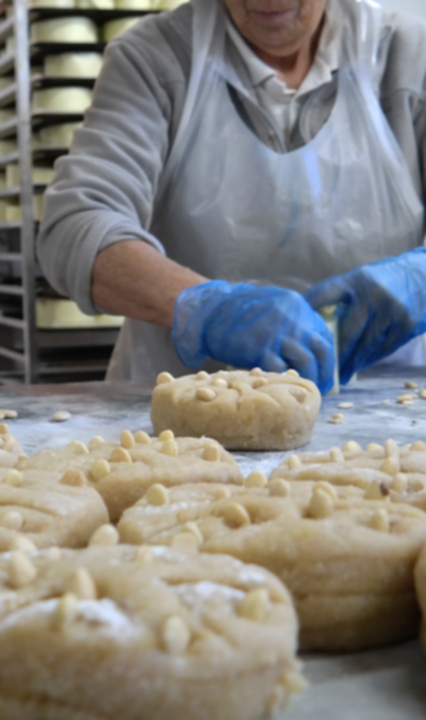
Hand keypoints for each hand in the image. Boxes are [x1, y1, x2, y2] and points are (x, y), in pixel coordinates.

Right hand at [173, 280, 335, 392]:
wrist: (211, 309)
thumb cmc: (241, 313)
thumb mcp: (274, 307)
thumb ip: (293, 323)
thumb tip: (310, 349)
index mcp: (299, 306)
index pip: (325, 337)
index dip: (328, 360)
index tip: (325, 375)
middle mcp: (294, 317)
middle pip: (320, 351)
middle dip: (322, 373)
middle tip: (317, 388)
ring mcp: (278, 332)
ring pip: (305, 361)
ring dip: (306, 379)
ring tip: (300, 391)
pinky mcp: (261, 347)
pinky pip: (281, 370)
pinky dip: (283, 381)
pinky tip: (280, 388)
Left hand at [305, 248, 425, 383]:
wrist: (424, 274)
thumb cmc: (385, 280)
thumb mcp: (361, 279)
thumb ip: (341, 297)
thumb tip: (313, 321)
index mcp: (356, 280)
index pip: (325, 294)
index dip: (309, 311)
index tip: (298, 330)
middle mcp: (373, 294)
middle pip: (347, 332)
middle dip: (335, 353)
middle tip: (323, 369)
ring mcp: (392, 310)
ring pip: (366, 345)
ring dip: (352, 363)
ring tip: (341, 374)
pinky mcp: (406, 325)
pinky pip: (383, 349)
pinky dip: (370, 359)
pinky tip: (361, 366)